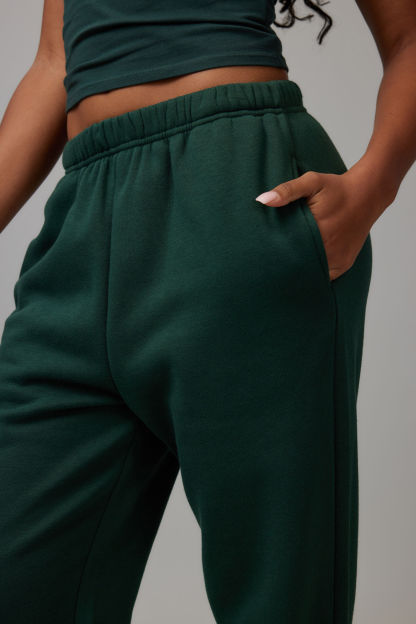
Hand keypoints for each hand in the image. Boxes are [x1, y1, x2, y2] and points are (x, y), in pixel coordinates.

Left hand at [255, 169, 375, 280]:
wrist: (367, 194)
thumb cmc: (336, 188)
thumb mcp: (312, 181)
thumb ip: (287, 190)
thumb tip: (262, 199)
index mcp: (317, 230)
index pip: (287, 250)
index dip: (274, 253)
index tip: (263, 253)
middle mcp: (328, 249)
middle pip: (298, 265)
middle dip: (283, 266)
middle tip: (269, 265)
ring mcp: (337, 259)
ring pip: (311, 274)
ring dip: (298, 272)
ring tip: (282, 271)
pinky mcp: (343, 265)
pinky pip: (324, 277)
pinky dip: (313, 275)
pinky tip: (302, 270)